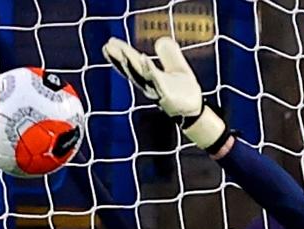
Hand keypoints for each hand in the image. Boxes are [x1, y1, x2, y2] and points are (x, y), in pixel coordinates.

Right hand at [103, 36, 230, 150]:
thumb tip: (161, 40)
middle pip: (132, 69)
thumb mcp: (178, 69)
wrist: (195, 112)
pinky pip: (156, 80)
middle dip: (120, 58)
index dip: (120, 56)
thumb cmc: (185, 93)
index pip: (132, 65)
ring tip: (122, 50)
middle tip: (108, 45)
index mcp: (149, 79)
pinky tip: (142, 57)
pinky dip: (148, 69)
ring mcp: (157, 90)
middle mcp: (149, 85)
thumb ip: (169, 55)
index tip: (109, 44)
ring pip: (141, 74)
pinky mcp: (167, 95)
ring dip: (130, 63)